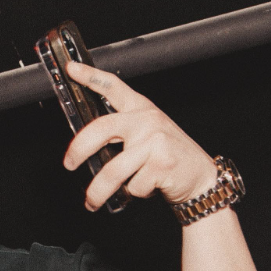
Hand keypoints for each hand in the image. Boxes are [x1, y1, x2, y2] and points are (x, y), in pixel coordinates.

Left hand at [62, 61, 217, 212]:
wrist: (201, 177)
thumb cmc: (169, 157)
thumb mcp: (149, 134)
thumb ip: (123, 132)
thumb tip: (87, 147)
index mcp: (141, 109)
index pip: (113, 86)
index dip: (90, 76)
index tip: (71, 69)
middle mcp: (147, 120)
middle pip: (101, 130)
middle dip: (78, 150)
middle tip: (69, 164)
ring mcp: (155, 141)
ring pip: (113, 170)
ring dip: (98, 192)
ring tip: (92, 201)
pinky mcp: (161, 164)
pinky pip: (132, 186)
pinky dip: (135, 194)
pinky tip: (149, 186)